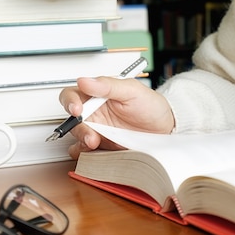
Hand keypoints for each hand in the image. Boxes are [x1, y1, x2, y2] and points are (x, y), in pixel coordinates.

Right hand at [59, 76, 174, 158]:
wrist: (165, 128)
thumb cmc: (150, 105)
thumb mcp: (132, 90)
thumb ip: (108, 85)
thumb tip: (85, 81)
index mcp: (97, 95)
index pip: (72, 95)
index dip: (70, 101)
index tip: (76, 109)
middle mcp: (93, 112)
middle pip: (71, 118)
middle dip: (77, 127)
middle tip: (90, 134)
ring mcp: (96, 130)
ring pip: (76, 136)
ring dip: (81, 140)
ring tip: (94, 143)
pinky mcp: (101, 146)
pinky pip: (83, 150)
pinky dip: (83, 153)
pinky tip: (93, 151)